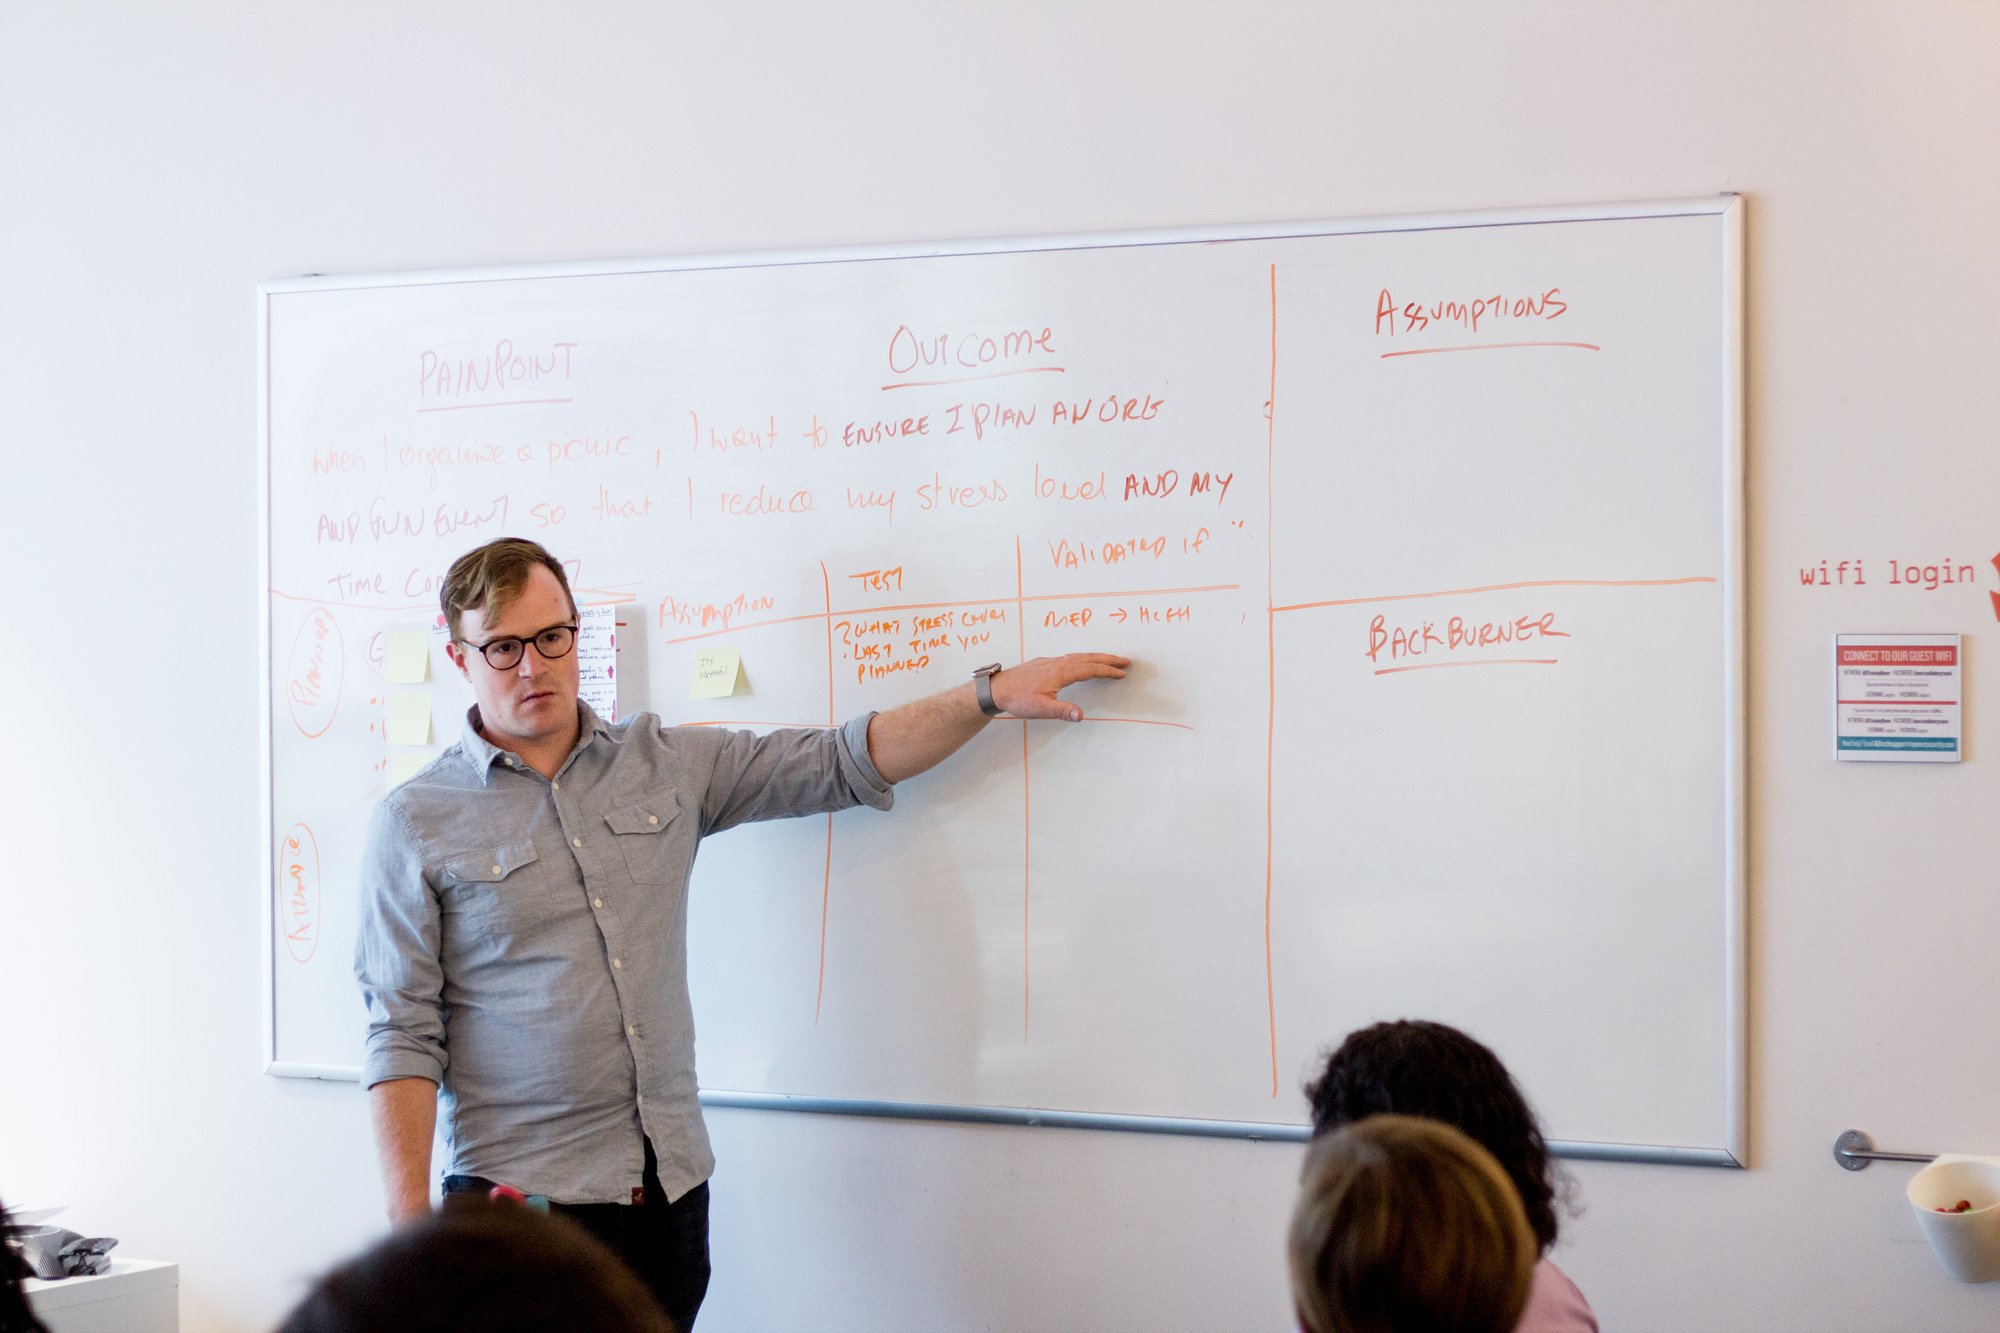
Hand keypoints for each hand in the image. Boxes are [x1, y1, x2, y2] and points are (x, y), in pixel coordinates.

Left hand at [991, 654, 1131, 721]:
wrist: (996, 689)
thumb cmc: (1017, 698)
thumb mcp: (1041, 708)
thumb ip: (1062, 711)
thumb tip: (1081, 715)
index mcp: (1060, 672)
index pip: (1090, 669)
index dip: (1107, 671)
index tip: (1122, 673)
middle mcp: (1057, 663)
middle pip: (1088, 658)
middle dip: (1108, 659)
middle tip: (1125, 661)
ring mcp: (1050, 662)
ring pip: (1078, 656)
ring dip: (1096, 658)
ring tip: (1109, 661)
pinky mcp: (1044, 664)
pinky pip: (1069, 658)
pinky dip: (1082, 658)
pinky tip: (1081, 663)